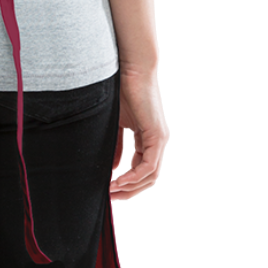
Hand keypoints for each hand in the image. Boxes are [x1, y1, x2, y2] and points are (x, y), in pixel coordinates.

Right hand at [110, 69, 168, 201]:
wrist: (131, 68)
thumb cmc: (121, 90)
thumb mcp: (114, 124)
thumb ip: (115, 145)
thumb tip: (113, 168)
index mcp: (148, 138)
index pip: (141, 169)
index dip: (126, 183)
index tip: (108, 189)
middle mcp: (157, 141)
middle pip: (148, 178)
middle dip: (129, 191)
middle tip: (110, 198)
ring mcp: (160, 139)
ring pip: (150, 175)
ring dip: (130, 187)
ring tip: (111, 192)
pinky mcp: (157, 135)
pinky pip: (148, 165)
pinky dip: (133, 176)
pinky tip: (118, 180)